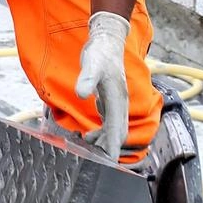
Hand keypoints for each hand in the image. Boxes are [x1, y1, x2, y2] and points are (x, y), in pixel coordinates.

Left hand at [74, 11, 130, 159]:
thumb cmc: (100, 52)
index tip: (107, 161)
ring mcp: (116, 102)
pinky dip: (101, 132)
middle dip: (108, 149)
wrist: (106, 39)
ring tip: (87, 150)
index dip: (112, 146)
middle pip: (117, 133)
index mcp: (118, 99)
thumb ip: (87, 79)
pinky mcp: (110, 99)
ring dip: (103, 142)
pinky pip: (108, 122)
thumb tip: (82, 94)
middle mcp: (120, 103)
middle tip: (94, 163)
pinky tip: (88, 136)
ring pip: (113, 129)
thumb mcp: (91, 64)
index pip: (117, 129)